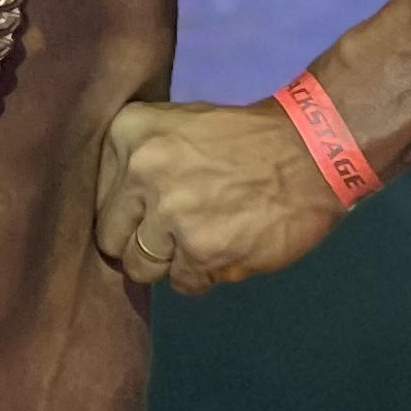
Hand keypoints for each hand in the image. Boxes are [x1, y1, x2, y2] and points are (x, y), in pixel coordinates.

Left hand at [92, 98, 350, 294]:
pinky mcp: (202, 251)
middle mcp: (140, 172)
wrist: (312, 149)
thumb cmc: (244, 139)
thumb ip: (137, 164)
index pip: (98, 199)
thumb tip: (111, 218)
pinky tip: (230, 245)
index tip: (153, 208)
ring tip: (208, 236)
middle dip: (142, 242)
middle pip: (112, 239)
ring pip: (143, 267)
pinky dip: (206, 273)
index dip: (127, 211)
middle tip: (178, 231)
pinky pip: (183, 284)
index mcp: (127, 133)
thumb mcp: (177, 126)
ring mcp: (170, 214)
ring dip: (174, 261)